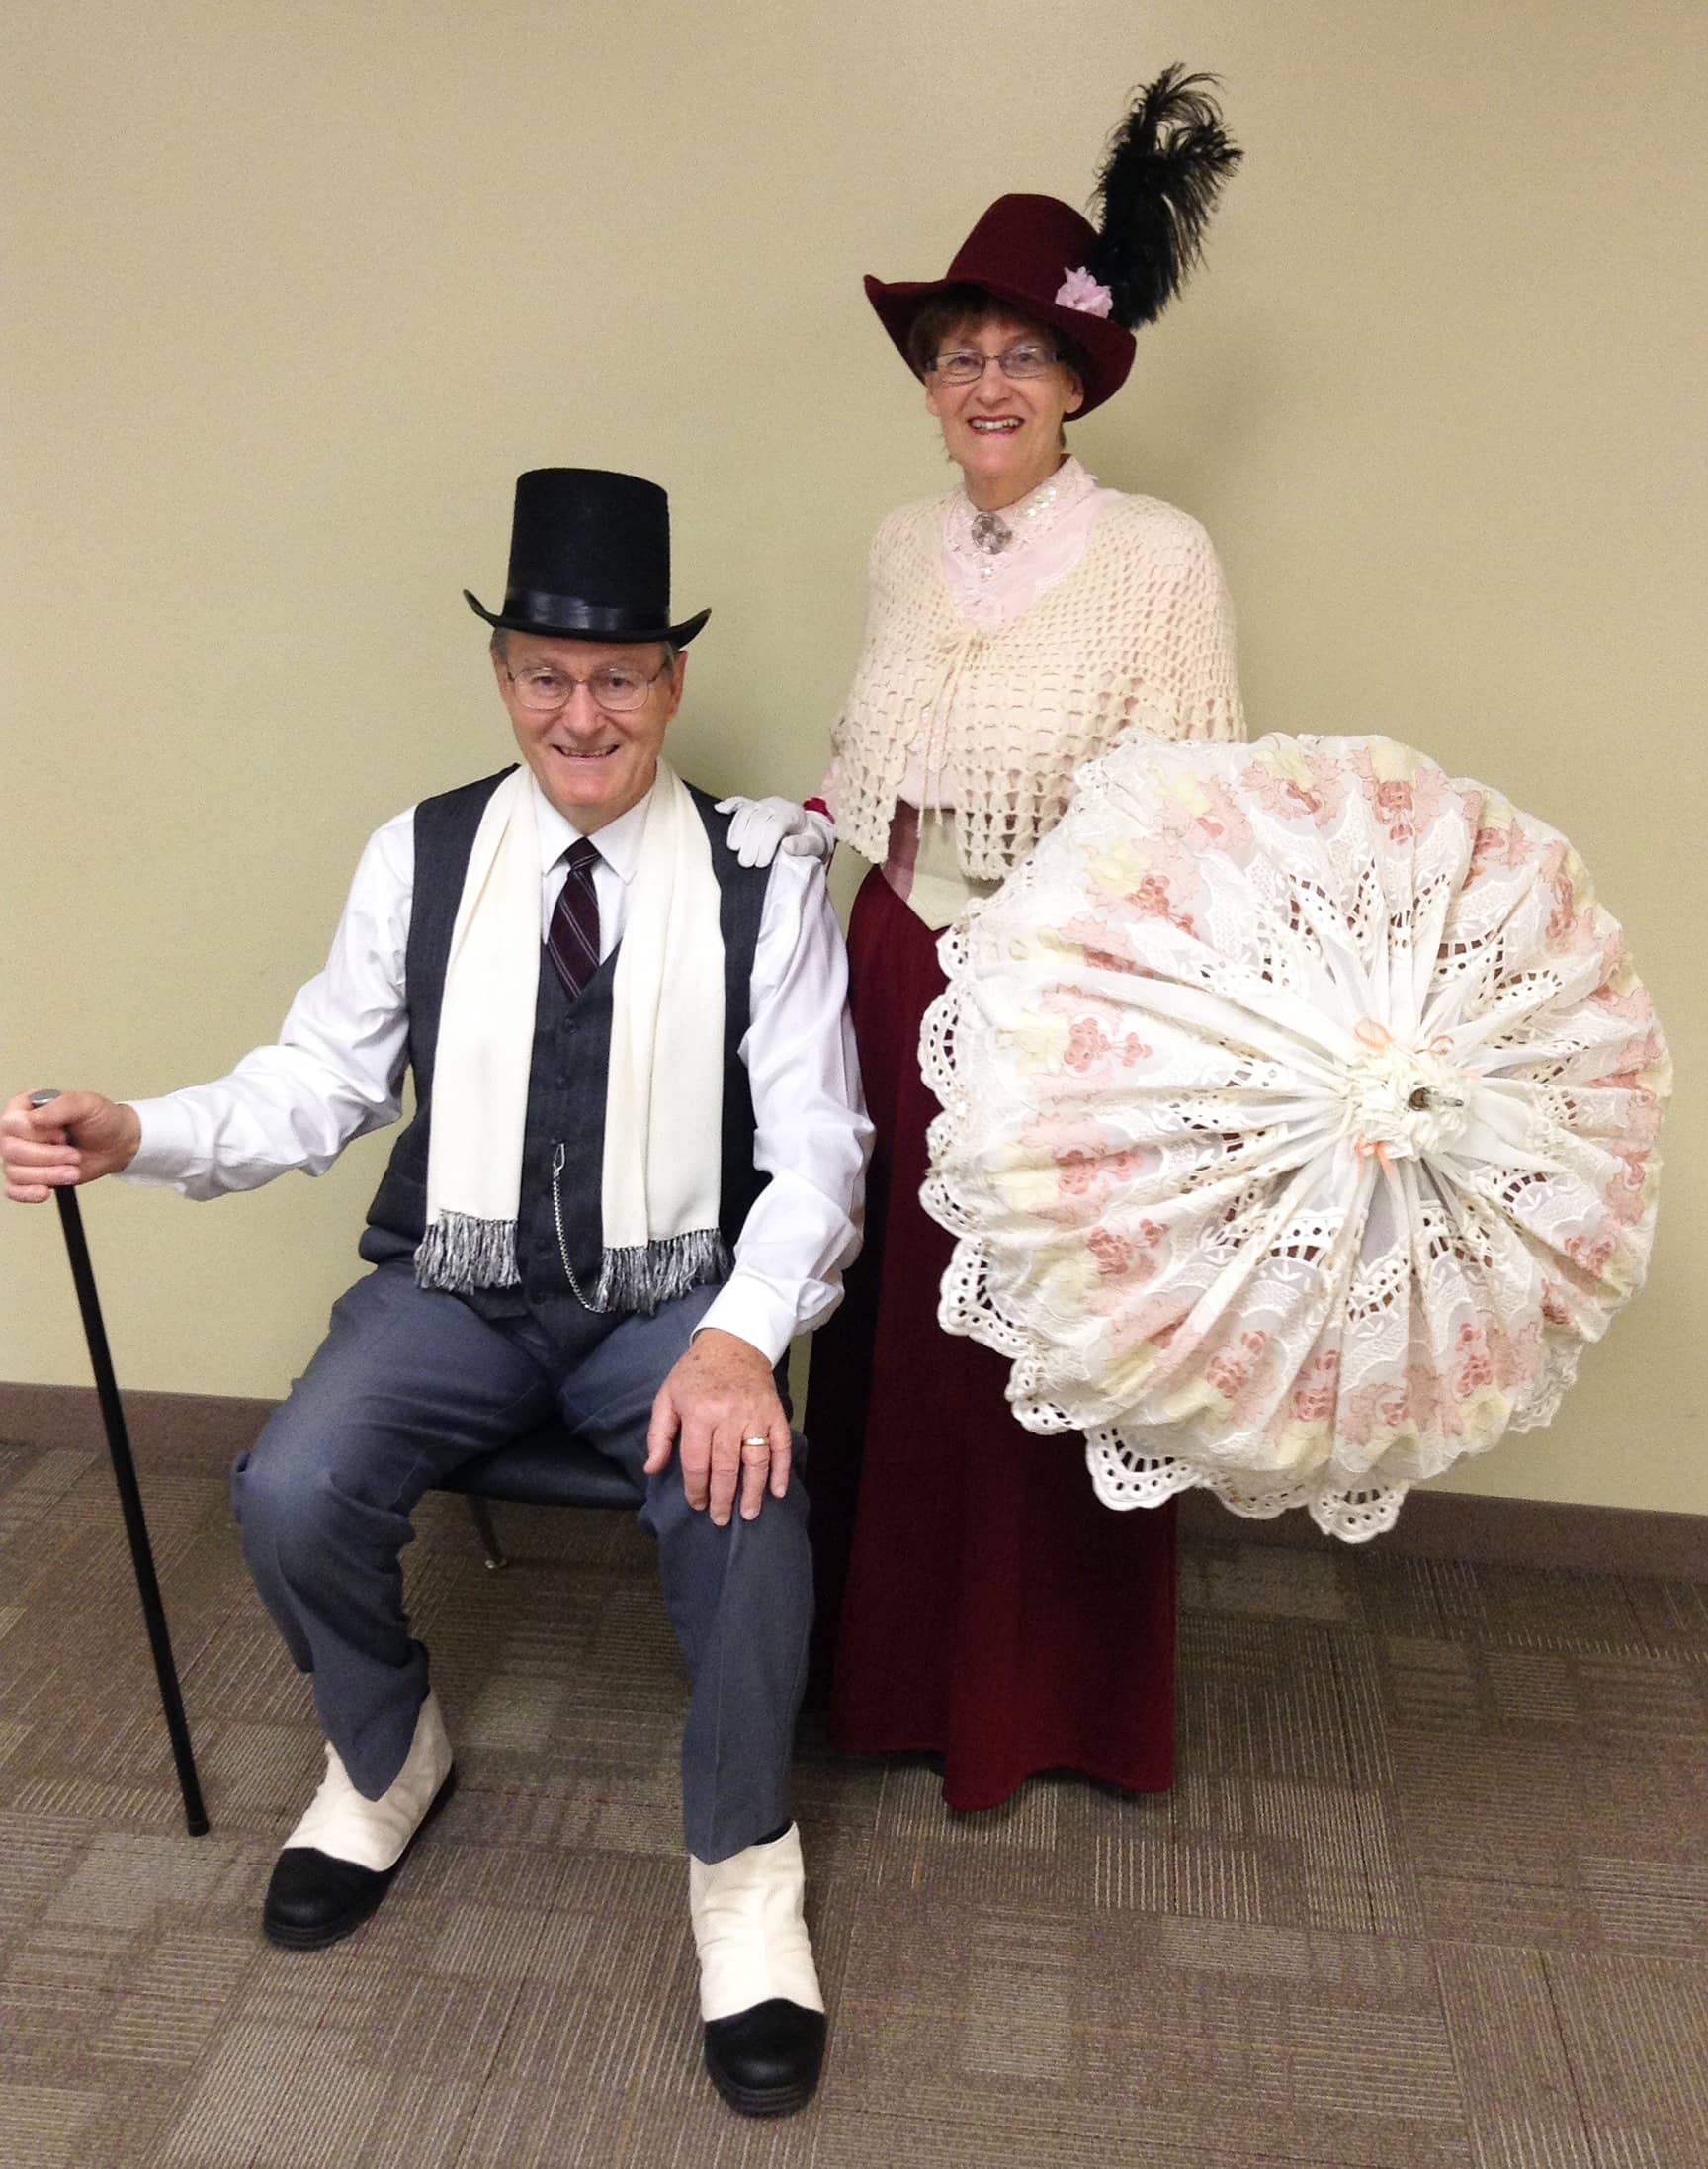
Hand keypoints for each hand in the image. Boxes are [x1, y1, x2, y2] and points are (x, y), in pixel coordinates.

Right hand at [2, 1090, 140, 1202]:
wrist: (116, 1144)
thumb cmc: (101, 1120)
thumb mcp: (87, 1104)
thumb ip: (61, 1106)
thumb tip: (34, 1118)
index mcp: (25, 1107)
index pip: (12, 1124)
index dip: (38, 1133)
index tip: (62, 1134)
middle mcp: (17, 1131)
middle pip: (11, 1150)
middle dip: (47, 1157)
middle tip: (74, 1156)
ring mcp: (21, 1155)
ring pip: (14, 1171)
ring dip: (47, 1175)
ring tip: (73, 1172)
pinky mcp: (28, 1175)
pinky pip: (13, 1189)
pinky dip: (27, 1193)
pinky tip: (45, 1191)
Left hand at [644, 1327, 791, 1525]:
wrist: (733, 1343)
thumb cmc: (694, 1373)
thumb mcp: (667, 1397)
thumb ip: (658, 1435)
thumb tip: (652, 1469)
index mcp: (700, 1413)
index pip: (697, 1462)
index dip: (696, 1489)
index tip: (697, 1504)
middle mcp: (729, 1416)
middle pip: (727, 1467)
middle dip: (723, 1498)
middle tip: (721, 1520)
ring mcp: (756, 1415)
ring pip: (756, 1461)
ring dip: (754, 1491)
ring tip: (750, 1514)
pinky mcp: (775, 1413)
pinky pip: (781, 1446)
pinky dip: (782, 1470)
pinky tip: (778, 1491)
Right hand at [714, 796, 834, 868]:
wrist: (811, 830)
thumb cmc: (813, 840)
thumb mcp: (817, 845)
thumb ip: (804, 846)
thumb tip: (786, 846)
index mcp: (793, 813)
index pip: (776, 824)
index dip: (766, 843)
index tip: (761, 863)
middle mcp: (777, 804)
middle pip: (759, 819)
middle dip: (750, 842)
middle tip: (745, 863)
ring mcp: (764, 803)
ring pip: (746, 811)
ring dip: (737, 830)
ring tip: (734, 849)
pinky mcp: (755, 805)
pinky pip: (740, 802)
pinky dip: (729, 805)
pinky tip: (718, 810)